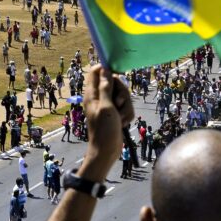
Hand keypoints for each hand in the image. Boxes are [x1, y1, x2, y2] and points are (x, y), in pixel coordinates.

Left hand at [80, 65, 133, 180]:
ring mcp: (109, 105)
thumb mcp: (106, 107)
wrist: (107, 151)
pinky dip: (127, 114)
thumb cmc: (104, 130)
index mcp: (92, 94)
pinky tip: (123, 123)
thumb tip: (104, 69)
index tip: (118, 76)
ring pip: (124, 95)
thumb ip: (106, 88)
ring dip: (127, 106)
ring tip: (121, 118)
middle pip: (115, 82)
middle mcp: (100, 97)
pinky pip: (127, 106)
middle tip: (120, 104)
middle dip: (122, 93)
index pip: (97, 71)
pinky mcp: (116, 113)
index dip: (107, 70)